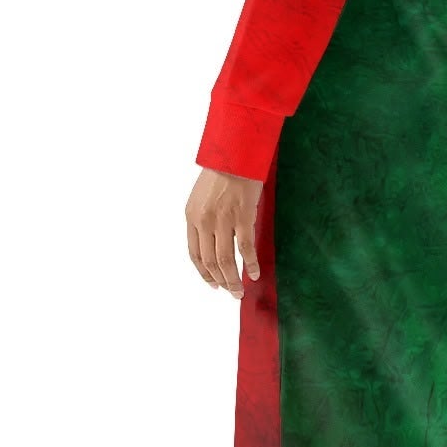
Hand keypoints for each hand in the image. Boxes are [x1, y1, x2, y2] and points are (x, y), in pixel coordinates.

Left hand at [187, 166, 261, 297]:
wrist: (236, 154)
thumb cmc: (222, 172)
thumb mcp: (202, 196)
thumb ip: (204, 219)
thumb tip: (214, 241)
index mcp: (191, 217)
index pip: (194, 254)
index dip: (204, 273)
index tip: (213, 283)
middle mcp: (203, 221)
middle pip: (209, 261)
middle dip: (220, 281)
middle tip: (231, 292)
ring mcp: (222, 220)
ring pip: (225, 260)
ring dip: (233, 279)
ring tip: (239, 291)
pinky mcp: (241, 217)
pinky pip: (245, 248)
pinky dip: (250, 264)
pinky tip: (255, 273)